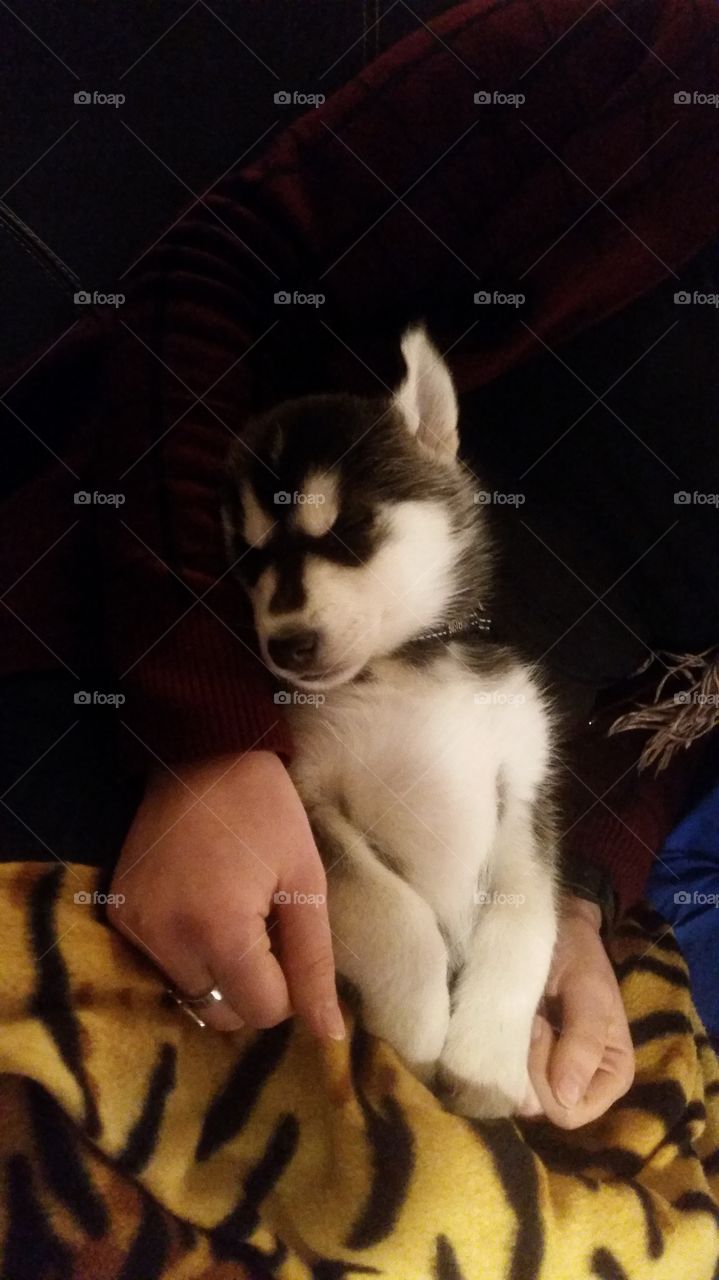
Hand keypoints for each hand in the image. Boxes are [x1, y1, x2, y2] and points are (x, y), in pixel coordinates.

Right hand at [108, 749, 343, 1039]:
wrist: (201, 756)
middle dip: (250, 987)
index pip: (261, 1010)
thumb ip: (314, 964)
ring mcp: (135, 928)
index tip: (287, 938)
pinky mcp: (119, 914)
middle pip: (220, 1012)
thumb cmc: (266, 813)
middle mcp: (167, 939)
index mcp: (221, 931)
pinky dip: (185, 951)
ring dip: (216, 971)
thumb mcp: (304, 883)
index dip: (286, 986)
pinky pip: (159, 963)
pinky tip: (200, 905)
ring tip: (230, 913)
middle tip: (262, 929)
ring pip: (189, 992)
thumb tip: (330, 1037)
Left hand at [522, 896, 633, 1127]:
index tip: (544, 1026)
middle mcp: (584, 1085)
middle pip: (543, 1108)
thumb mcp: (589, 991)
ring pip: (522, 1098)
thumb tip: (567, 1098)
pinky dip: (501, 1054)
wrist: (555, 930)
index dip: (549, 1077)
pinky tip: (511, 1024)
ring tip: (523, 1018)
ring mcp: (554, 1076)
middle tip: (532, 1019)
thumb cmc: (578, 956)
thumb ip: (583, 1042)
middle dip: (530, 1065)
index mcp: (613, 1075)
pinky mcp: (529, 1063)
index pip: (570, 1112)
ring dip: (513, 1059)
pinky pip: (507, 1081)